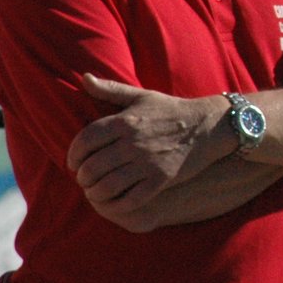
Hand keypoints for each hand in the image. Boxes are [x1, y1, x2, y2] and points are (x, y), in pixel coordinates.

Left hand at [66, 74, 225, 214]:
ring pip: (107, 185)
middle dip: (83, 177)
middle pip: (92, 167)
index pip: (85, 141)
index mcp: (124, 122)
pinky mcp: (161, 179)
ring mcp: (147, 162)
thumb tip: (84, 78)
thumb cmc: (172, 110)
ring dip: (95, 192)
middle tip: (84, 179)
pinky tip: (113, 202)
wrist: (209, 125)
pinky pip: (130, 198)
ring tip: (94, 192)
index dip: (73, 155)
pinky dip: (116, 204)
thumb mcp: (142, 96)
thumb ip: (110, 89)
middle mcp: (132, 143)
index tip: (73, 163)